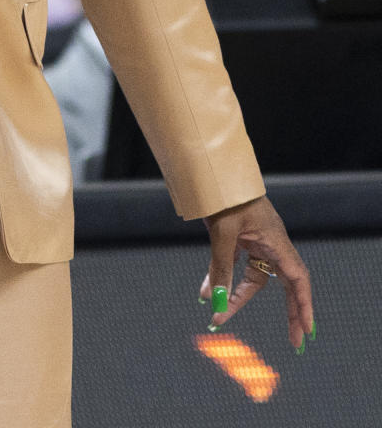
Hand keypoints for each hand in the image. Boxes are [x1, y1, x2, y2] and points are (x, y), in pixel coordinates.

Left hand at [201, 195, 314, 351]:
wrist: (211, 171)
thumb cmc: (225, 196)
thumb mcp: (223, 233)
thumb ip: (220, 268)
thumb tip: (213, 302)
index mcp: (276, 240)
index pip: (298, 278)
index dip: (304, 305)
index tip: (307, 330)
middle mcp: (270, 242)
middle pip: (284, 283)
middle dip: (288, 312)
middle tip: (295, 342)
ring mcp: (254, 240)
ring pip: (254, 278)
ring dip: (237, 298)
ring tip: (218, 317)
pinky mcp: (239, 237)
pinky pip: (236, 266)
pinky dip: (223, 280)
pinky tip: (206, 292)